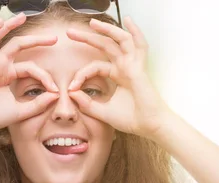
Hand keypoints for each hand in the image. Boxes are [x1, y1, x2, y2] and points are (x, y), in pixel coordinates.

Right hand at [0, 13, 59, 137]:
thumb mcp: (21, 111)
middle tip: (54, 39)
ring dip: (10, 26)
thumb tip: (56, 95)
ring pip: (1, 38)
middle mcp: (0, 67)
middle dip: (37, 40)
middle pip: (20, 46)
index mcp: (9, 76)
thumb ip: (38, 104)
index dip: (45, 77)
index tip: (54, 89)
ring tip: (22, 17)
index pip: (31, 68)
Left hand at [66, 16, 173, 138]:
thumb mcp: (101, 111)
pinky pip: (138, 45)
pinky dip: (135, 31)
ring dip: (106, 29)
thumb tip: (70, 92)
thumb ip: (86, 103)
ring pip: (119, 40)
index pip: (94, 67)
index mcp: (117, 75)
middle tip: (70, 32)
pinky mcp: (139, 68)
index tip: (70, 88)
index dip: (80, 75)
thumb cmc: (130, 119)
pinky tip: (127, 20)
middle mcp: (124, 66)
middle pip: (104, 46)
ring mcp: (133, 65)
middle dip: (87, 38)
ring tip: (92, 22)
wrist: (148, 126)